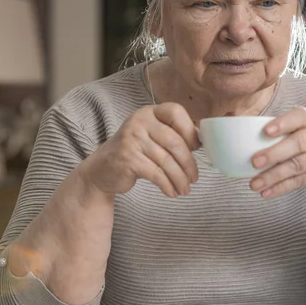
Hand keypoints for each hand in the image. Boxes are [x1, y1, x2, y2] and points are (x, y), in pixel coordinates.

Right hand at [80, 102, 200, 196]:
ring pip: (167, 161)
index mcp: (150, 112)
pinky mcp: (127, 158)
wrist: (102, 169)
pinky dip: (167, 185)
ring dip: (180, 179)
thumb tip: (203, 141)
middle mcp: (139, 121)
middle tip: (194, 178)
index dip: (190, 130)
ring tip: (185, 189)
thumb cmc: (135, 153)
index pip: (176, 112)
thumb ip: (173, 134)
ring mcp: (131, 139)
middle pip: (175, 142)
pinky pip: (156, 174)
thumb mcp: (153, 137)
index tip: (197, 148)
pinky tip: (172, 192)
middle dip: (189, 163)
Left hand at [250, 107, 305, 197]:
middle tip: (254, 162)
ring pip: (298, 165)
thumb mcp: (304, 132)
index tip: (266, 131)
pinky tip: (267, 192)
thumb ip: (280, 131)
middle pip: (298, 143)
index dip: (283, 123)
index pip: (299, 116)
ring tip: (254, 184)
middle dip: (275, 153)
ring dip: (274, 176)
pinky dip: (282, 187)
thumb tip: (237, 131)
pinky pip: (300, 181)